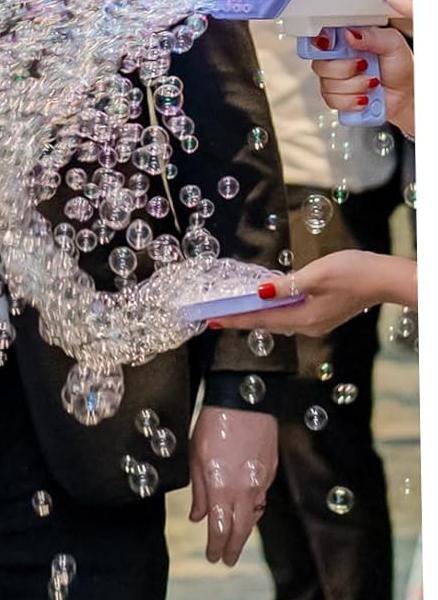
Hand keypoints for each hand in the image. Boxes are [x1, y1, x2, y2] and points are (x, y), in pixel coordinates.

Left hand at [189, 406, 277, 566]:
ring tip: (235, 539)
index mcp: (223, 489)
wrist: (244, 400)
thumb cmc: (214, 427)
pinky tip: (246, 510)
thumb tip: (198, 517)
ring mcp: (261, 480)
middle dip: (234, 547)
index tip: (214, 558)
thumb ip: (199, 492)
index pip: (220, 529)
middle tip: (228, 561)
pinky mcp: (270, 469)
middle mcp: (245, 489)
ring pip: (254, 513)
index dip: (217, 547)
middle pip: (242, 528)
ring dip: (245, 529)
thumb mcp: (196, 460)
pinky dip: (253, 508)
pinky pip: (261, 496)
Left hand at [207, 251, 405, 336]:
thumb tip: (260, 292)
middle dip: (240, 319)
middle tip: (216, 318)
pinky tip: (268, 305)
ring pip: (278, 321)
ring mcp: (315, 324)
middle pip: (265, 323)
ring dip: (257, 316)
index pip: (259, 319)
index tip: (212, 320)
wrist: (387, 279)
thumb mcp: (317, 274)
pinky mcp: (323, 317)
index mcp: (302, 318)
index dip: (234, 318)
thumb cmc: (355, 272)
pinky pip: (291, 316)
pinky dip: (276, 312)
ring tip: (235, 312)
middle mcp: (306, 327)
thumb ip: (287, 285)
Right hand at [312, 23, 414, 138]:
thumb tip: (350, 34)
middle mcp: (340, 61)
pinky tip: (363, 96)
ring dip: (354, 87)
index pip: (323, 39)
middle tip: (363, 66)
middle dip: (344, 70)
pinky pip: (332, 102)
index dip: (320, 42)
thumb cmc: (400, 68)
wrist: (403, 94)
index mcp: (350, 43)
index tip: (327, 44)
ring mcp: (337, 81)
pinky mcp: (337, 99)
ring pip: (327, 86)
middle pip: (321, 65)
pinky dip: (350, 101)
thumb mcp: (392, 43)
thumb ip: (372, 35)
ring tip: (370, 83)